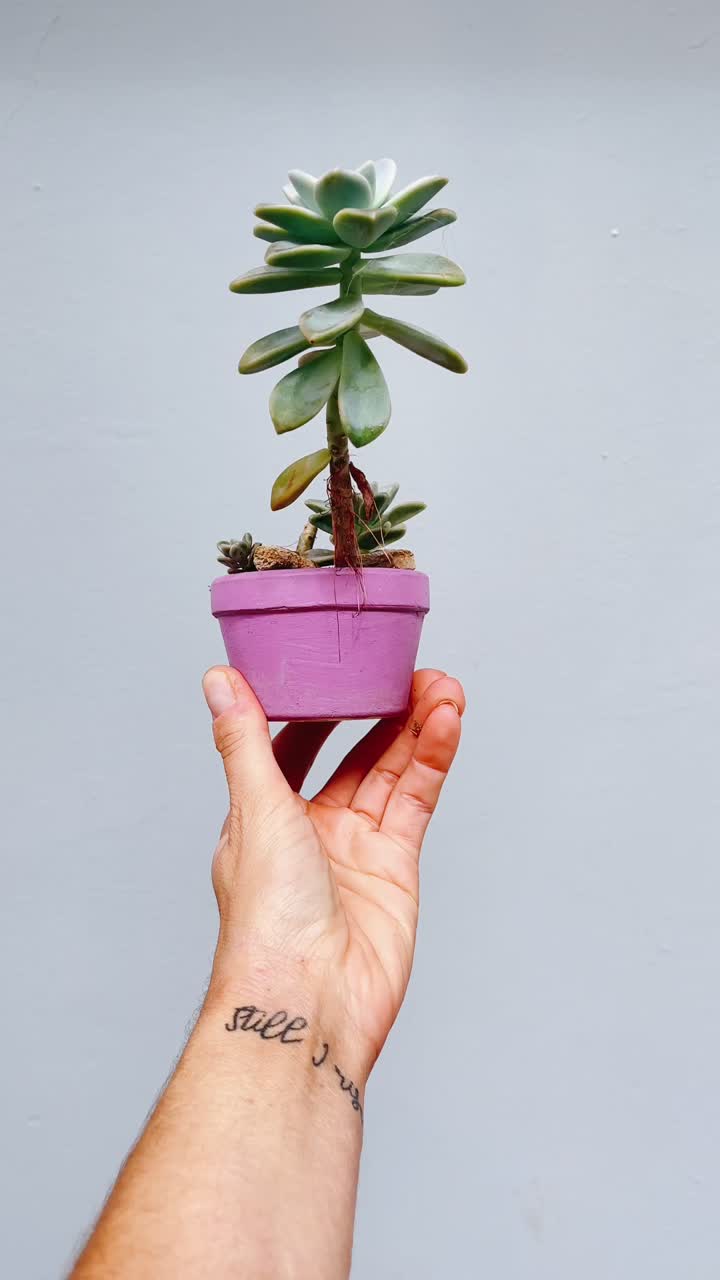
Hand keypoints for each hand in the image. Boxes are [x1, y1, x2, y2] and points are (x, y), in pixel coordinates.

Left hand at [203, 666, 464, 1074]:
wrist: (310, 999)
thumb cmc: (267, 919)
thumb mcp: (256, 808)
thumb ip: (245, 739)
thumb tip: (219, 679)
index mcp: (265, 817)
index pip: (294, 747)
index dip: (320, 709)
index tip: (344, 668)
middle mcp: (311, 831)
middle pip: (355, 755)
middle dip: (383, 712)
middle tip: (412, 671)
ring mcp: (357, 850)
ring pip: (392, 773)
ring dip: (417, 728)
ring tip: (442, 686)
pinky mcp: (396, 868)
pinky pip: (416, 802)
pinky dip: (432, 761)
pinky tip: (446, 723)